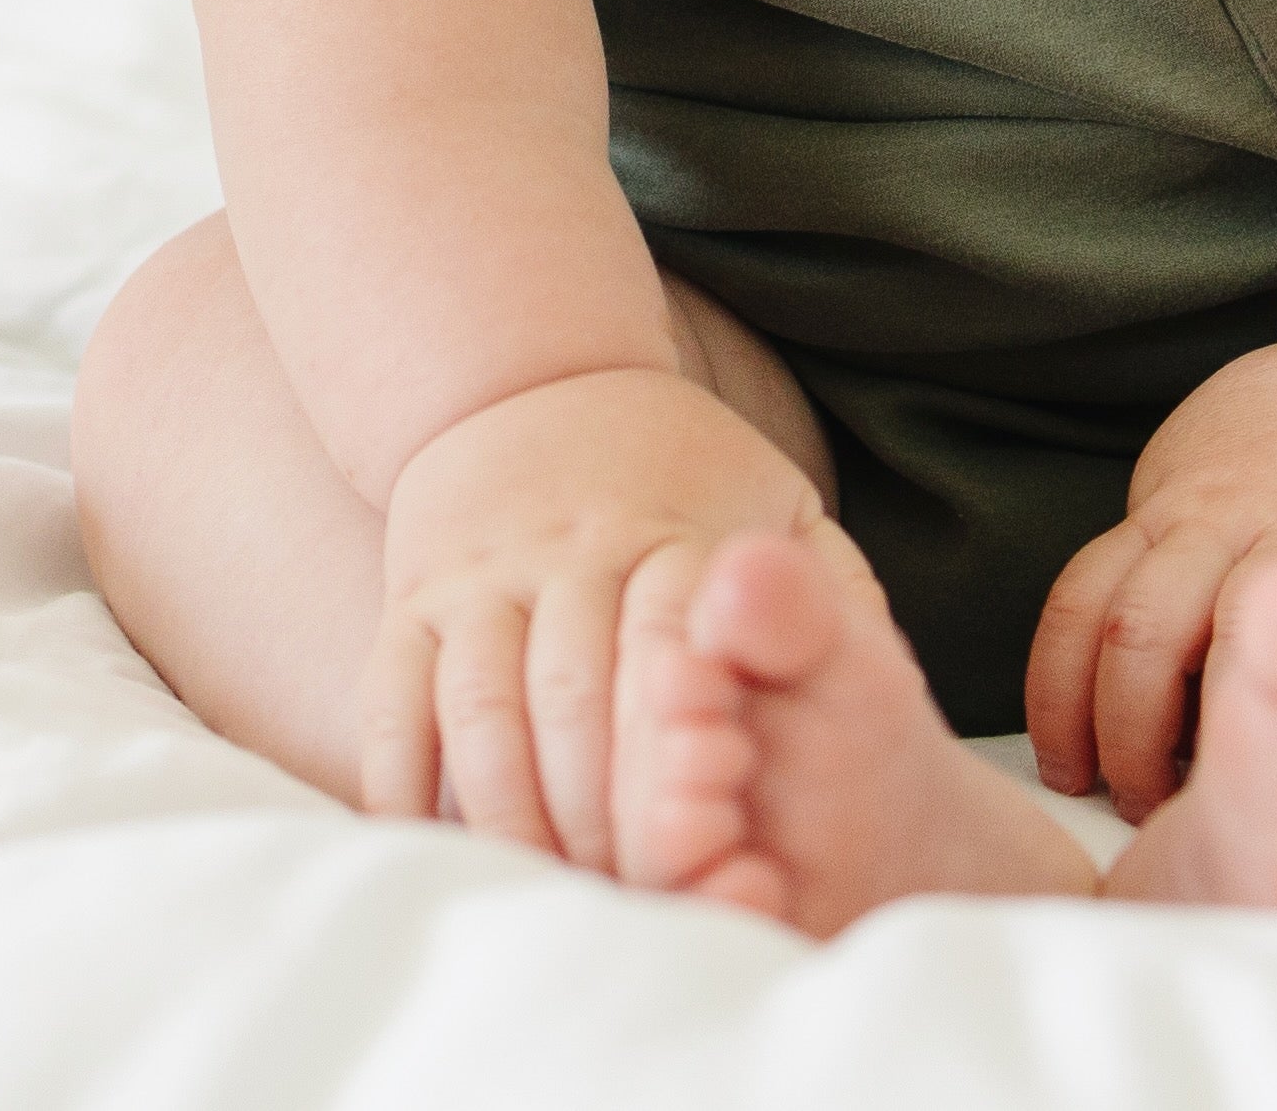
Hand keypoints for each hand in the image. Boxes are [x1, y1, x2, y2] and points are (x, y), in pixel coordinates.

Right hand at [366, 364, 827, 868]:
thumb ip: (827, 590)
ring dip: (509, 816)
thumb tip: (881, 679)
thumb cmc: (677, 468)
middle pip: (573, 699)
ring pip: (482, 709)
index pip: (672, 657)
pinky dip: (407, 789)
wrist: (527, 374)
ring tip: (545, 894)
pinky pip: (395, 704)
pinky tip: (439, 854)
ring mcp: (481, 575)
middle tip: (623, 904)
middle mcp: (568, 549)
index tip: (707, 844)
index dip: (681, 759)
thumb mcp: (777, 499)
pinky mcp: (413, 601)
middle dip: (598, 816)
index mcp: (669, 534)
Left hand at [1024, 340, 1276, 815]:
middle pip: (1143, 632)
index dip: (1058, 700)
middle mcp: (1223, 512)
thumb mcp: (1197, 478)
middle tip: (1141, 807)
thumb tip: (1104, 679)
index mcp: (1168, 506)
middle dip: (1127, 736)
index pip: (1080, 606)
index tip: (1066, 770)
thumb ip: (1162, 559)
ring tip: (1223, 796)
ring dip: (1219, 730)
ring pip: (1237, 630)